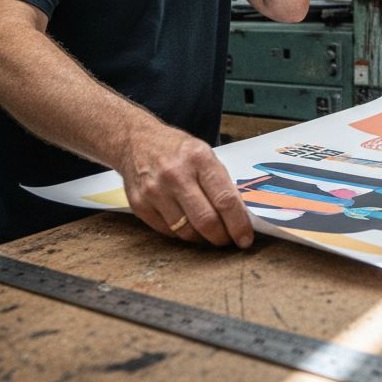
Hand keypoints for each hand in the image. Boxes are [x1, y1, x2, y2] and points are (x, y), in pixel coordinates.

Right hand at [117, 126, 254, 247]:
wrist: (135, 141)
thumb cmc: (177, 150)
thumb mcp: (204, 154)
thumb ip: (220, 183)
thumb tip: (239, 216)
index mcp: (199, 158)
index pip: (225, 200)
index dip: (238, 224)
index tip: (245, 238)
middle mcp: (175, 174)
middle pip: (206, 221)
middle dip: (222, 237)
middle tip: (228, 240)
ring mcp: (155, 191)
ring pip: (186, 231)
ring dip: (202, 238)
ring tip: (209, 233)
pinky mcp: (140, 205)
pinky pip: (168, 232)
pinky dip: (182, 233)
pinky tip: (188, 225)